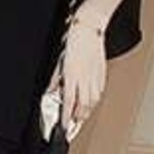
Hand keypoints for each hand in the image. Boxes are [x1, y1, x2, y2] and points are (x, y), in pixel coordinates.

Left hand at [60, 20, 106, 134]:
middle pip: (84, 106)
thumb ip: (55, 80)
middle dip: (78, 118)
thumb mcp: (59, 62)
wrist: (89, 28)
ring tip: (82, 117)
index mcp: (72, 76)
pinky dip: (94, 101)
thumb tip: (52, 91)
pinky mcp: (102, 73)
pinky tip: (91, 103)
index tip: (64, 125)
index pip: (69, 102)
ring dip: (87, 111)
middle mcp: (84, 79)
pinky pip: (99, 92)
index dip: (66, 117)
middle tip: (74, 124)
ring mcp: (95, 77)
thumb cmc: (73, 42)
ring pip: (93, 101)